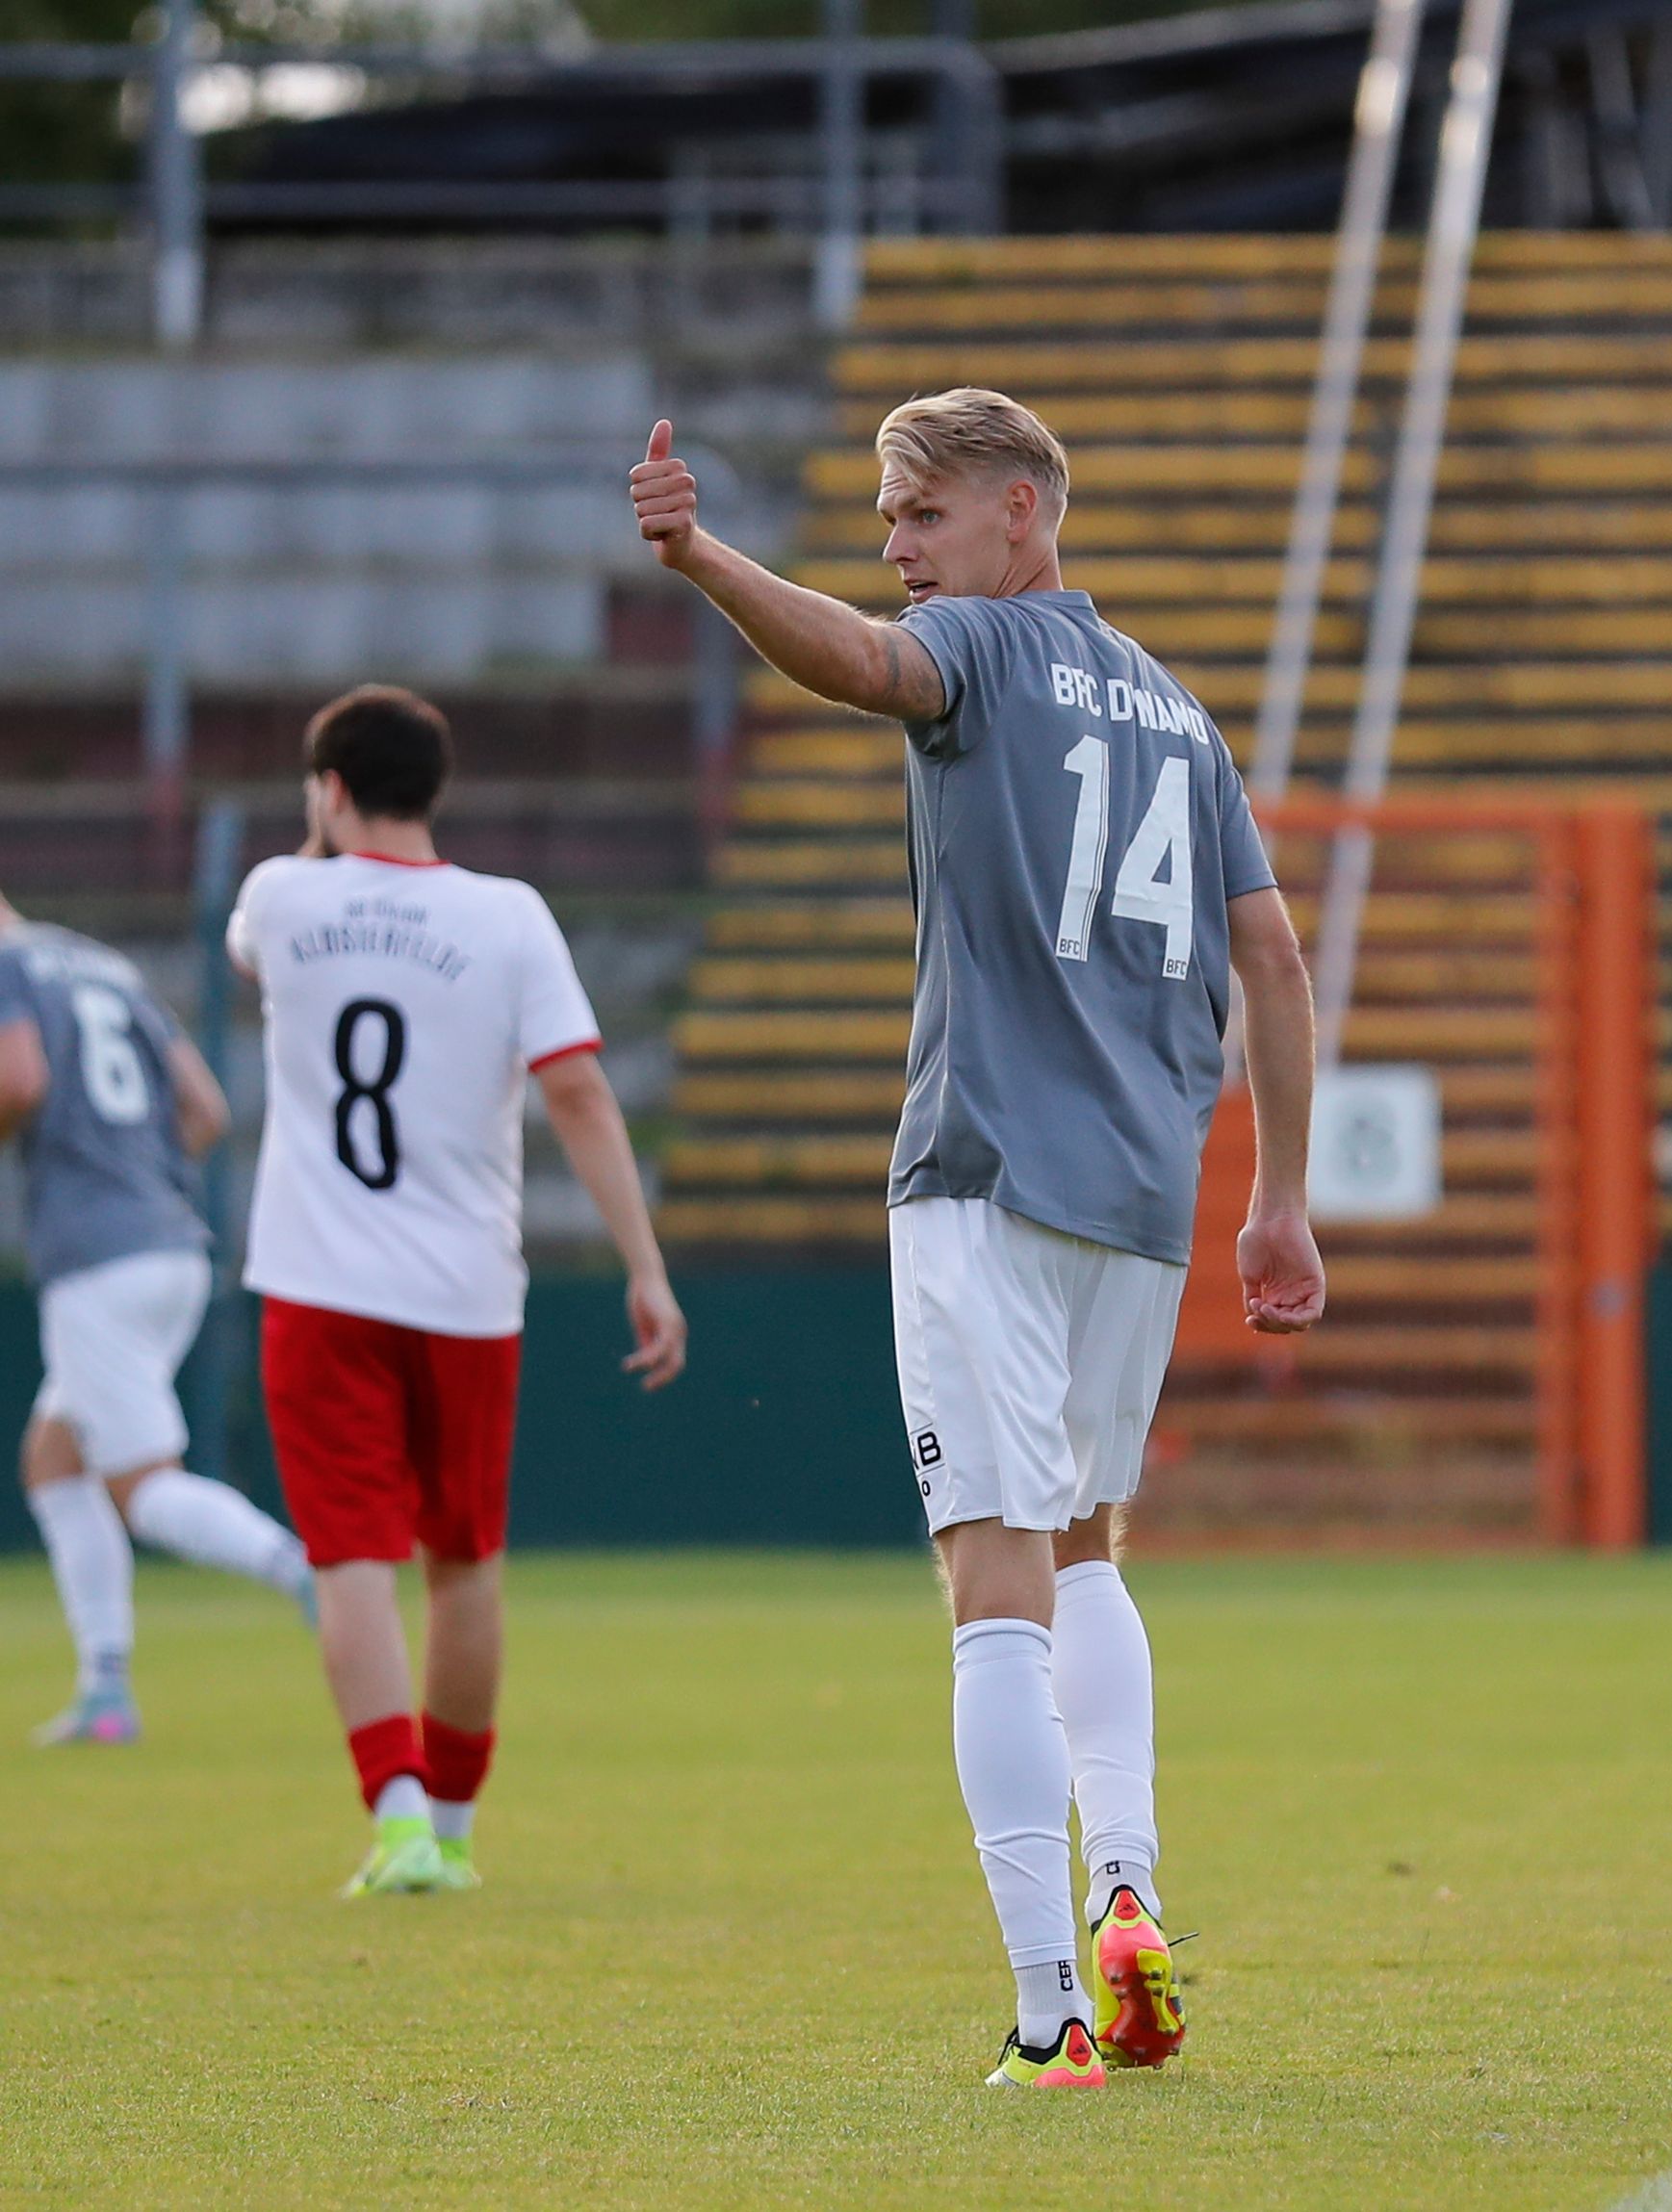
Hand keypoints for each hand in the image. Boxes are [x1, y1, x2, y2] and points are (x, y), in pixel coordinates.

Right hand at [623, 1271, 687, 1390]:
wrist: (645, 1277)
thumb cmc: (643, 1298)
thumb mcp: (644, 1325)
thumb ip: (647, 1342)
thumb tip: (648, 1362)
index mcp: (674, 1333)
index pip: (674, 1360)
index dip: (663, 1375)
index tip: (648, 1384)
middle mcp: (679, 1332)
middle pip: (677, 1364)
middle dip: (663, 1379)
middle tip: (646, 1388)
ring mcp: (675, 1328)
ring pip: (670, 1359)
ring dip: (655, 1374)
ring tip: (640, 1382)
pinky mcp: (668, 1323)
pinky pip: (659, 1348)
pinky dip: (645, 1358)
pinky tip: (632, 1364)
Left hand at [629, 419, 697, 568]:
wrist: (682, 544)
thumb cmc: (666, 509)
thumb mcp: (658, 478)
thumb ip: (658, 451)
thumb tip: (664, 422)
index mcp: (679, 468)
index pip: (636, 475)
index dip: (637, 489)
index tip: (653, 497)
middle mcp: (687, 483)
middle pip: (637, 492)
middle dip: (640, 507)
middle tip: (657, 513)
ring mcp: (688, 503)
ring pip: (641, 509)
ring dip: (645, 521)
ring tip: (661, 524)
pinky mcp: (683, 524)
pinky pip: (646, 524)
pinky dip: (648, 533)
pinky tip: (662, 534)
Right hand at [1237, 1208, 1325, 1334]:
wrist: (1269, 1221)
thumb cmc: (1256, 1241)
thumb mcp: (1250, 1277)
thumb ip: (1254, 1298)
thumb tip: (1254, 1316)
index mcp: (1275, 1293)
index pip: (1273, 1321)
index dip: (1262, 1325)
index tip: (1249, 1320)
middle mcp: (1291, 1293)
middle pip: (1286, 1325)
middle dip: (1270, 1324)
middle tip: (1257, 1309)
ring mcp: (1304, 1290)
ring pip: (1300, 1322)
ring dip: (1282, 1323)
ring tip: (1267, 1310)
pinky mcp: (1315, 1284)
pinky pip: (1314, 1312)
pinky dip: (1299, 1319)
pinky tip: (1282, 1314)